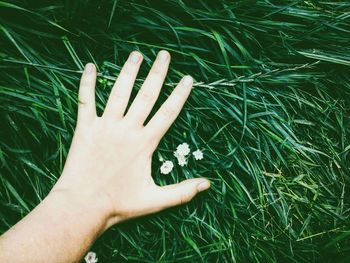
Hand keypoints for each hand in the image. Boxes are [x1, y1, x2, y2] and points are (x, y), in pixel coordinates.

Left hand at [52, 50, 210, 227]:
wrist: (82, 206)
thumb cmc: (119, 204)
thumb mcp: (154, 200)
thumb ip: (182, 192)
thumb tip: (207, 184)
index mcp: (145, 143)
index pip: (168, 113)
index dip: (179, 95)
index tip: (188, 78)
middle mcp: (127, 129)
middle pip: (146, 96)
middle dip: (157, 74)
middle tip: (164, 55)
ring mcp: (105, 126)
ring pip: (119, 93)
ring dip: (128, 72)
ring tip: (136, 55)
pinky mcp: (86, 128)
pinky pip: (86, 101)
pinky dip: (87, 83)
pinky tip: (90, 66)